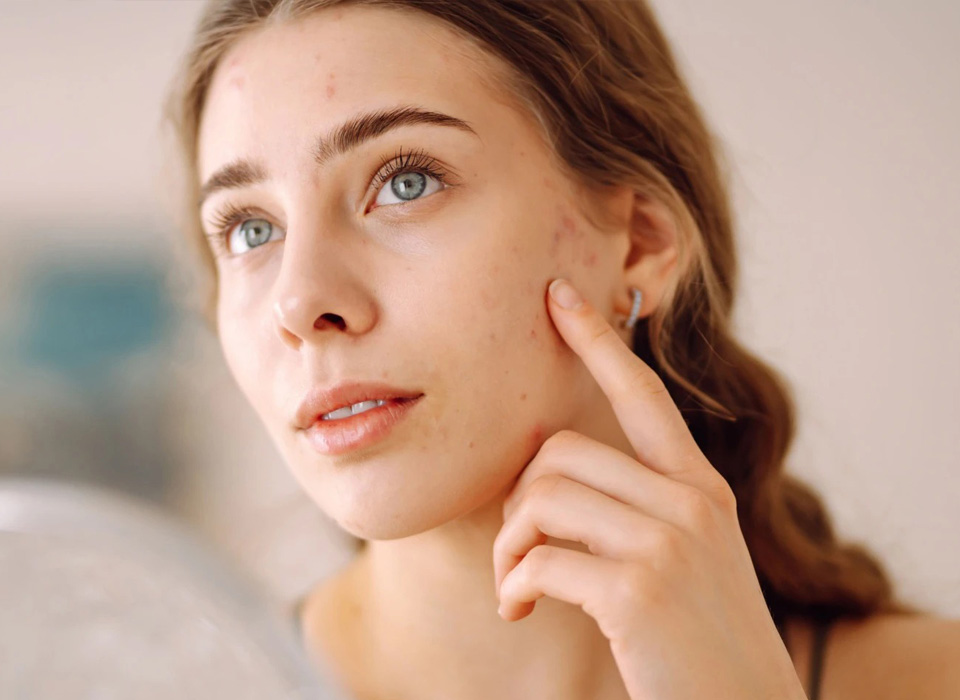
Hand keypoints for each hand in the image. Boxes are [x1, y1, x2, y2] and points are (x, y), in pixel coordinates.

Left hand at [492, 278, 805, 698]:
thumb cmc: (699, 642)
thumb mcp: (685, 560)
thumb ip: (639, 509)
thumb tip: (547, 476)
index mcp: (700, 489)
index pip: (642, 394)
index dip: (596, 340)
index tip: (559, 296)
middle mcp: (690, 502)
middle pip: (560, 452)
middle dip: (519, 500)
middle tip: (518, 550)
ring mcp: (669, 542)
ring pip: (541, 497)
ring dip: (509, 546)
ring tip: (516, 585)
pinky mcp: (639, 589)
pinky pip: (538, 559)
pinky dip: (513, 586)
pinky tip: (521, 611)